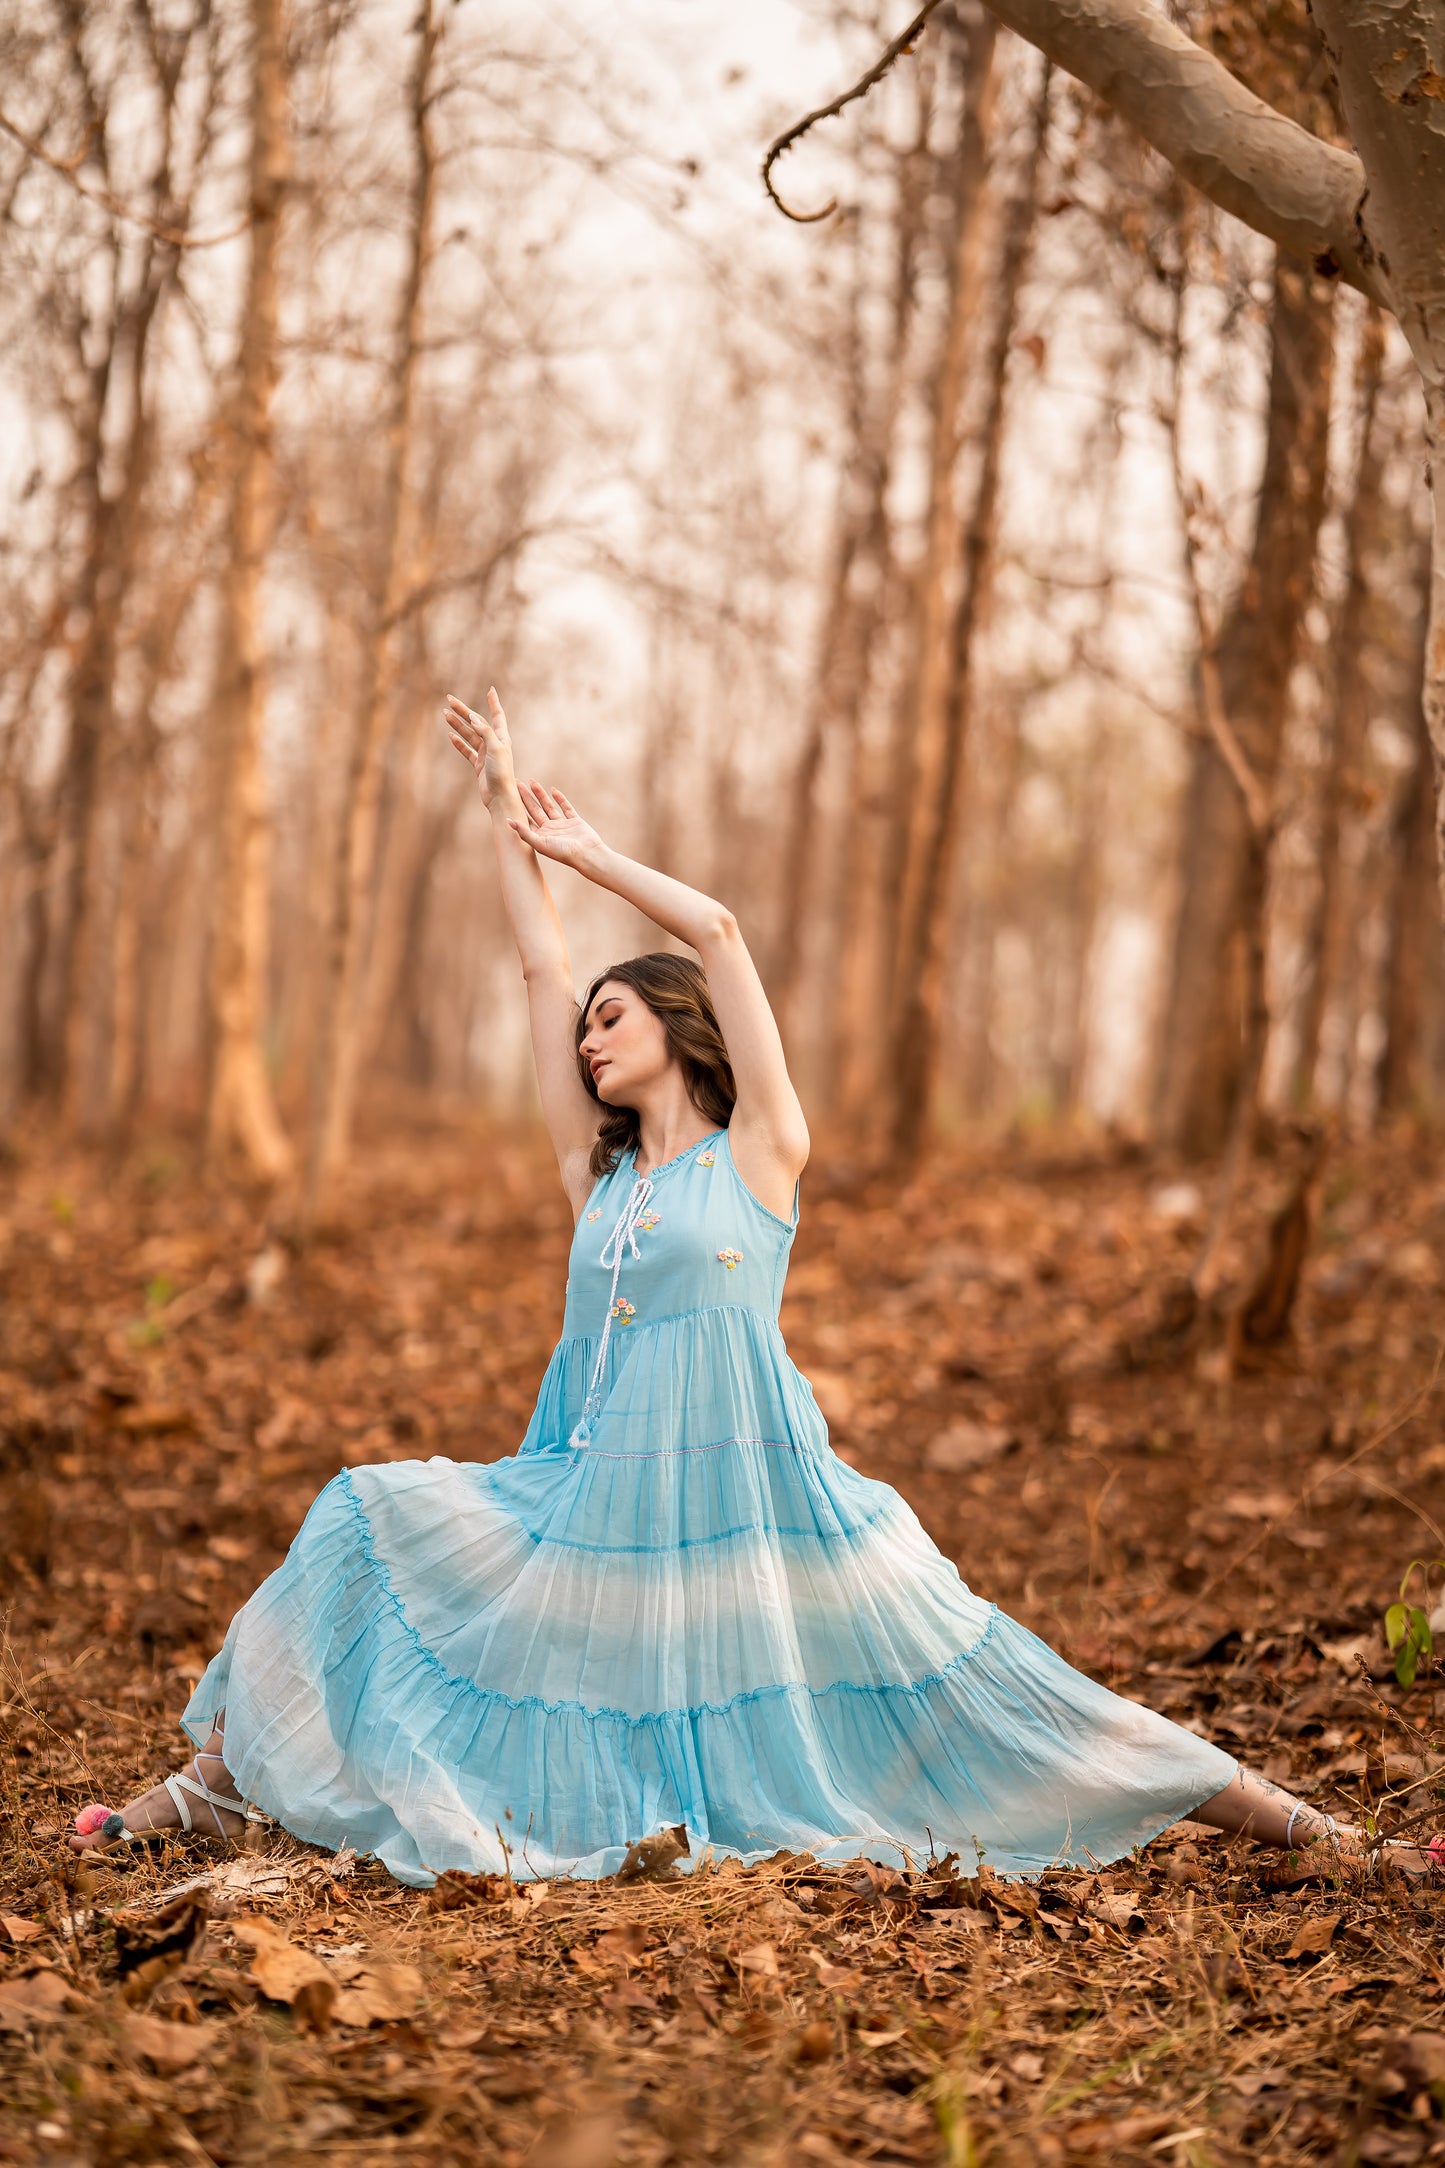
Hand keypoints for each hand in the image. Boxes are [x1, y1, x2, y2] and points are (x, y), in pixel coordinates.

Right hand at [445, 687, 515, 809]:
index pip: (497, 715)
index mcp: (501, 738)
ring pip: (469, 736)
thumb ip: (485, 732)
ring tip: (445, 714)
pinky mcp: (479, 766)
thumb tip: (473, 717)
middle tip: (449, 699)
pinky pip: (467, 751)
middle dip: (463, 710)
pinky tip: (450, 736)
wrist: (500, 798)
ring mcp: (486, 755)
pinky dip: (459, 743)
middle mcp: (494, 744)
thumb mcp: (495, 749)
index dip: (493, 702)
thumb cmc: (501, 774)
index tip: (491, 690)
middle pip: (476, 723)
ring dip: (457, 725)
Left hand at [509, 781, 605, 871]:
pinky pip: (566, 807)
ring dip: (540, 794)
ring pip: (549, 806)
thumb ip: (524, 832)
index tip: (509, 793)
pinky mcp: (575, 821)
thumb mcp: (540, 843)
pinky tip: (553, 790)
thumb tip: (507, 820)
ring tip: (532, 782)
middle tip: (517, 782)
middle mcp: (550, 830)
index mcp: (540, 836)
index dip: (518, 806)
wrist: (587, 854)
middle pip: (535, 810)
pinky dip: (560, 799)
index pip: (526, 818)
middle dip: (526, 796)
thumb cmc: (563, 852)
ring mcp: (562, 825)